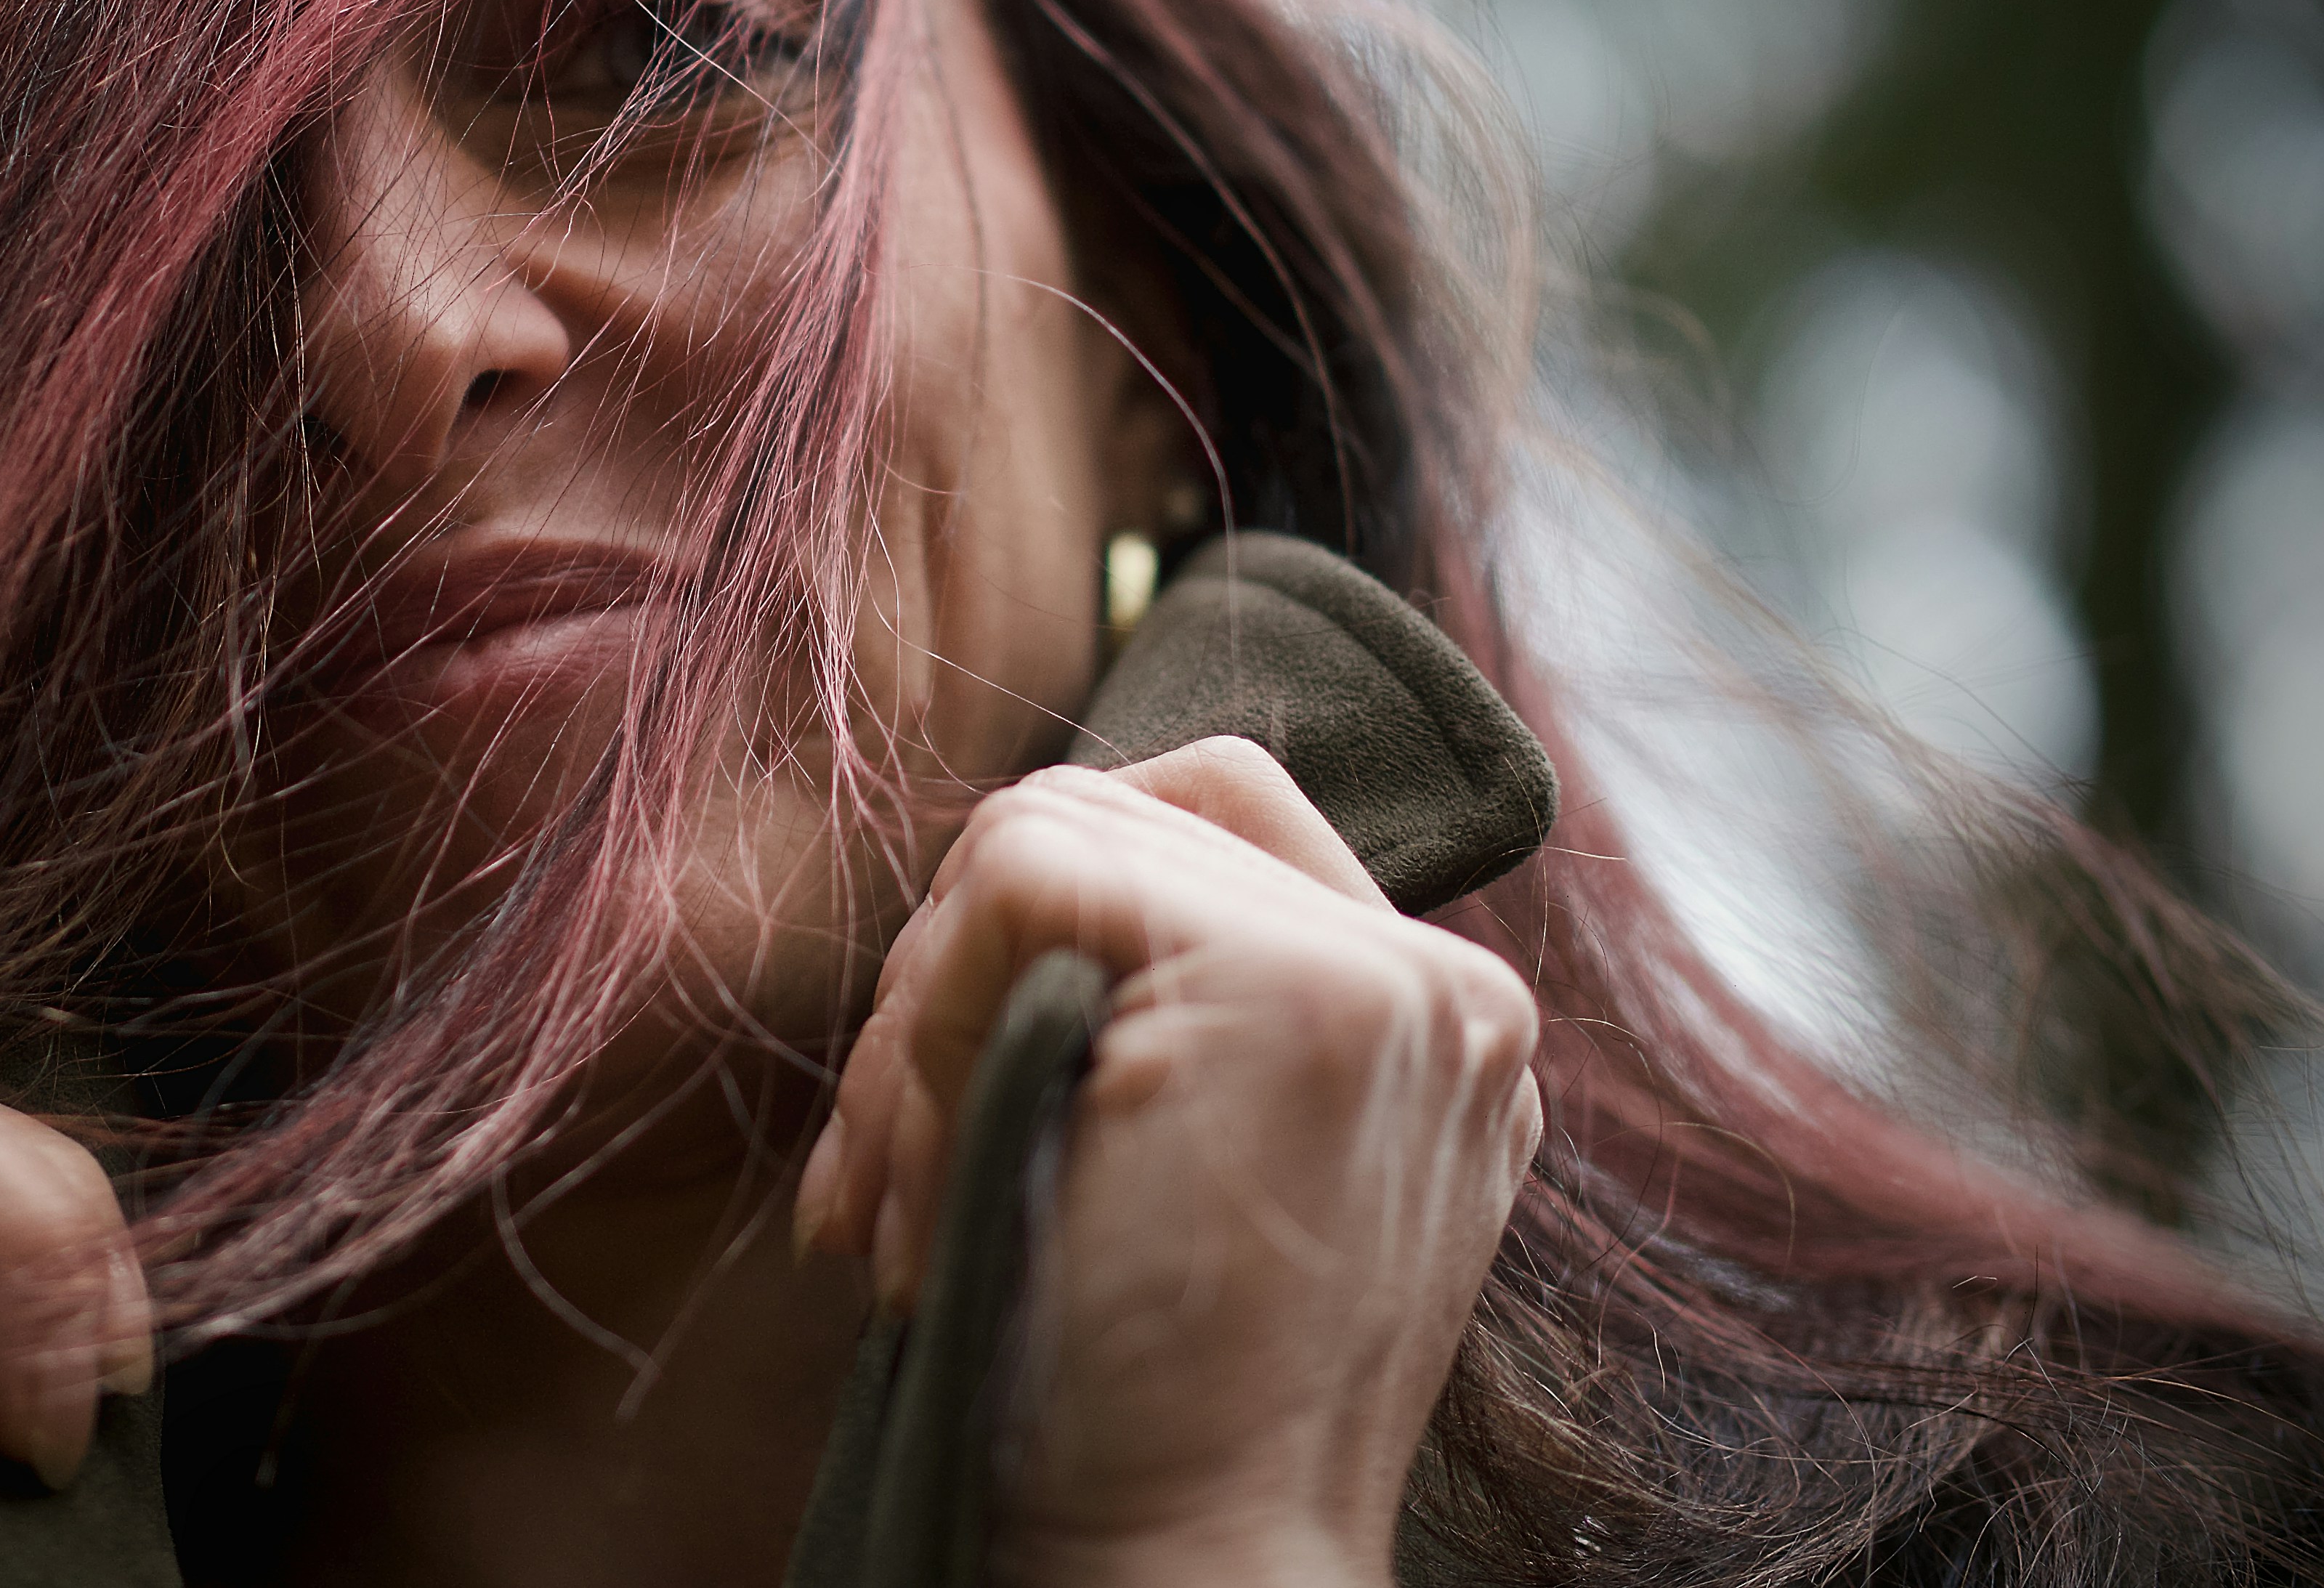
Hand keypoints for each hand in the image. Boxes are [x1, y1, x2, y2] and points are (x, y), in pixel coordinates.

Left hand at [794, 738, 1541, 1587]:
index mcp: (1415, 1020)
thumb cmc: (1126, 1400)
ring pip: (1040, 834)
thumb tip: (984, 880)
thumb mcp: (1165, 1167)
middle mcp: (1439, 984)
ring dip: (917, 1023)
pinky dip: (929, 1023)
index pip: (1188, 816)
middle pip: (1095, 811)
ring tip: (905, 1201)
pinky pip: (1020, 878)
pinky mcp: (1307, 994)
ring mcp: (1391, 980)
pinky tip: (937, 1182)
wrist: (1186, 1560)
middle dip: (939, 976)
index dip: (1022, 912)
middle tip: (884, 1172)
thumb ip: (1146, 1010)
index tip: (955, 1089)